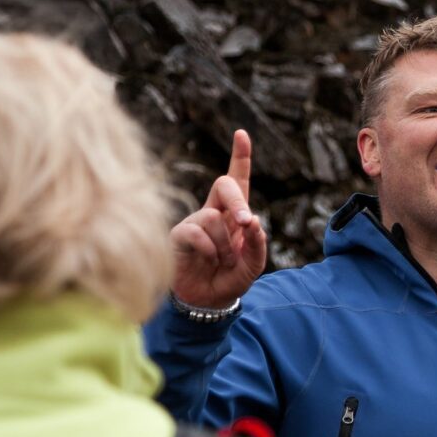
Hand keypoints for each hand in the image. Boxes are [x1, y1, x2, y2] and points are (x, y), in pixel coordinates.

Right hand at [171, 129, 268, 307]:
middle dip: (237, 202)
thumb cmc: (229, 279)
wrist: (206, 302)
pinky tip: (207, 261)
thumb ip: (258, 244)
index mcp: (233, 214)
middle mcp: (213, 212)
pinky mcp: (179, 235)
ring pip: (212, 217)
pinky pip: (196, 232)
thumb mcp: (253, 265)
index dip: (240, 157)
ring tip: (222, 261)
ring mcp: (194, 221)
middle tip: (245, 222)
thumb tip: (253, 220)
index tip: (242, 134)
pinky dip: (209, 250)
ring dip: (225, 244)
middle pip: (224, 185)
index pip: (237, 180)